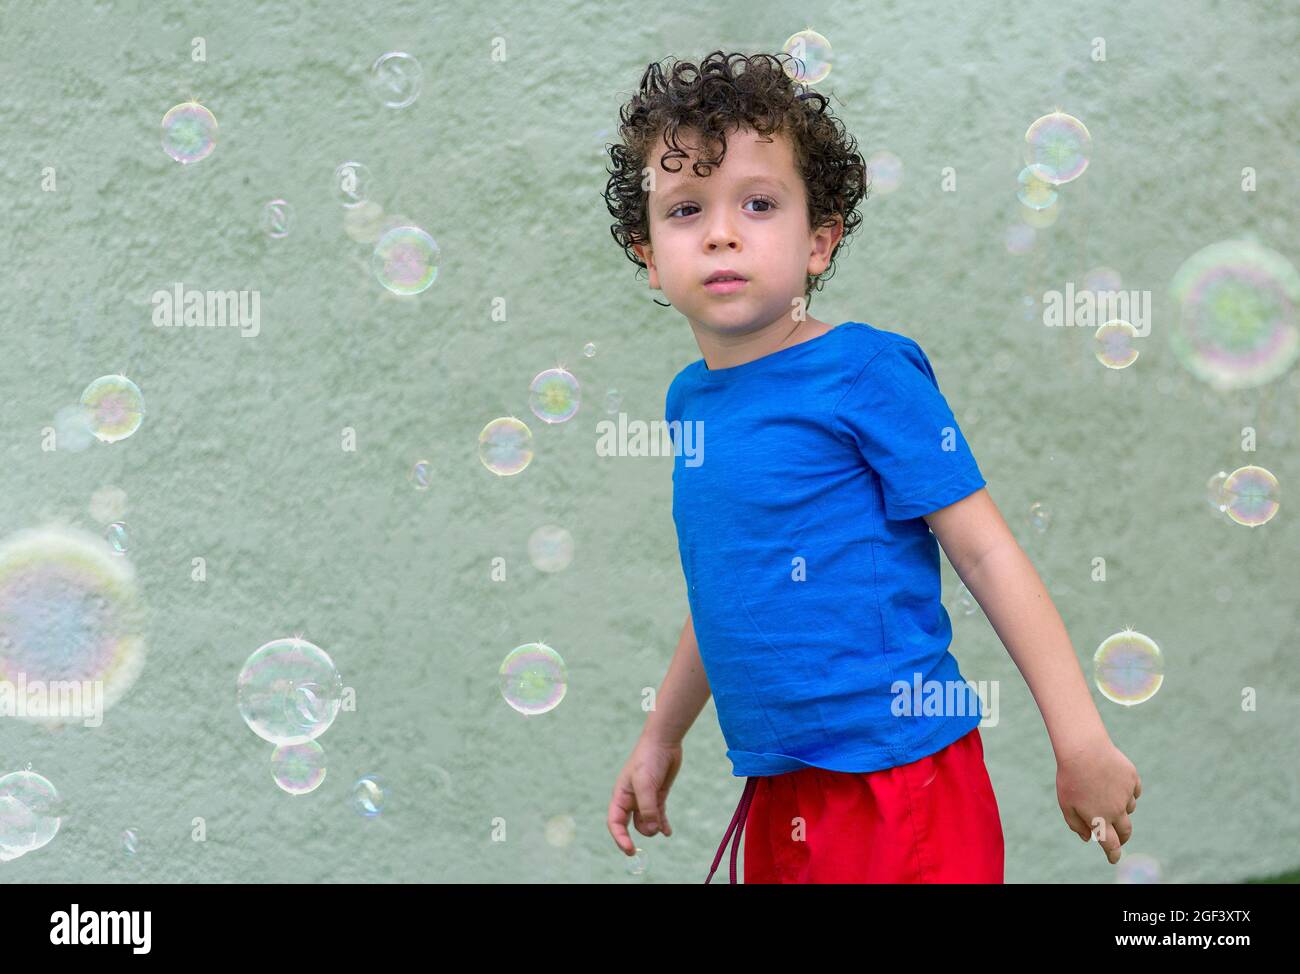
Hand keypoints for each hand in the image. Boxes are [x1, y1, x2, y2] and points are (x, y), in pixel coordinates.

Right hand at [607, 734, 682, 855]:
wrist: (664, 742)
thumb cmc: (648, 760)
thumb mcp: (646, 784)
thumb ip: (647, 808)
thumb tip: (651, 829)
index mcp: (621, 796)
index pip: (615, 822)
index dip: (620, 838)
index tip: (630, 850)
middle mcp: (631, 799)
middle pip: (629, 825)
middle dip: (638, 835)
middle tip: (652, 833)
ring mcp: (645, 799)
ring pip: (646, 822)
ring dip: (653, 827)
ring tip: (663, 825)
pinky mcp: (658, 796)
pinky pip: (658, 816)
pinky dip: (663, 825)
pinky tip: (668, 832)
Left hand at [1055, 735, 1141, 863]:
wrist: (1083, 749)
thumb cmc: (1070, 777)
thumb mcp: (1066, 804)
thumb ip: (1076, 824)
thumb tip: (1088, 838)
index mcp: (1100, 819)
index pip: (1111, 845)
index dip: (1113, 854)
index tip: (1114, 858)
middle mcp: (1117, 810)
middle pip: (1125, 831)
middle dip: (1122, 837)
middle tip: (1118, 836)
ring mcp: (1127, 794)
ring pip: (1129, 809)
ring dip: (1120, 808)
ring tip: (1104, 793)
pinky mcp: (1132, 779)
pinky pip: (1134, 791)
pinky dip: (1128, 792)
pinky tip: (1115, 782)